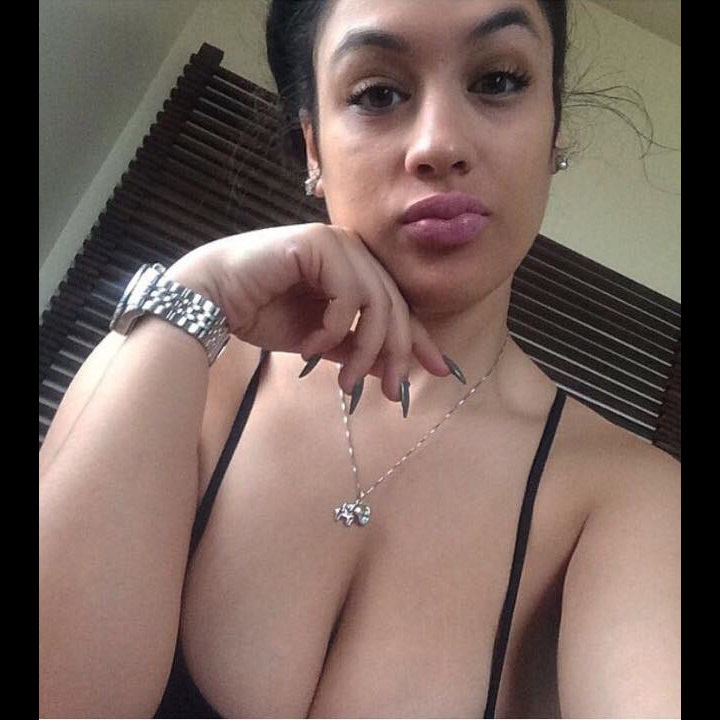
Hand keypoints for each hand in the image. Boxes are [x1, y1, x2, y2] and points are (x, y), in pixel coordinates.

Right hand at [165, 223, 448, 400]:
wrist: (212, 298)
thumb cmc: (261, 314)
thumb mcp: (321, 342)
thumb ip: (356, 349)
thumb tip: (394, 371)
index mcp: (355, 269)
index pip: (398, 305)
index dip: (419, 339)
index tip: (440, 371)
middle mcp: (352, 250)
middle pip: (394, 306)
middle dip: (394, 355)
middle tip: (390, 393)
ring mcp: (337, 242)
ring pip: (377, 303)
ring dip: (364, 350)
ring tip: (344, 381)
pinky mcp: (319, 243)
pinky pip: (348, 295)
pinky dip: (334, 330)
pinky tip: (311, 348)